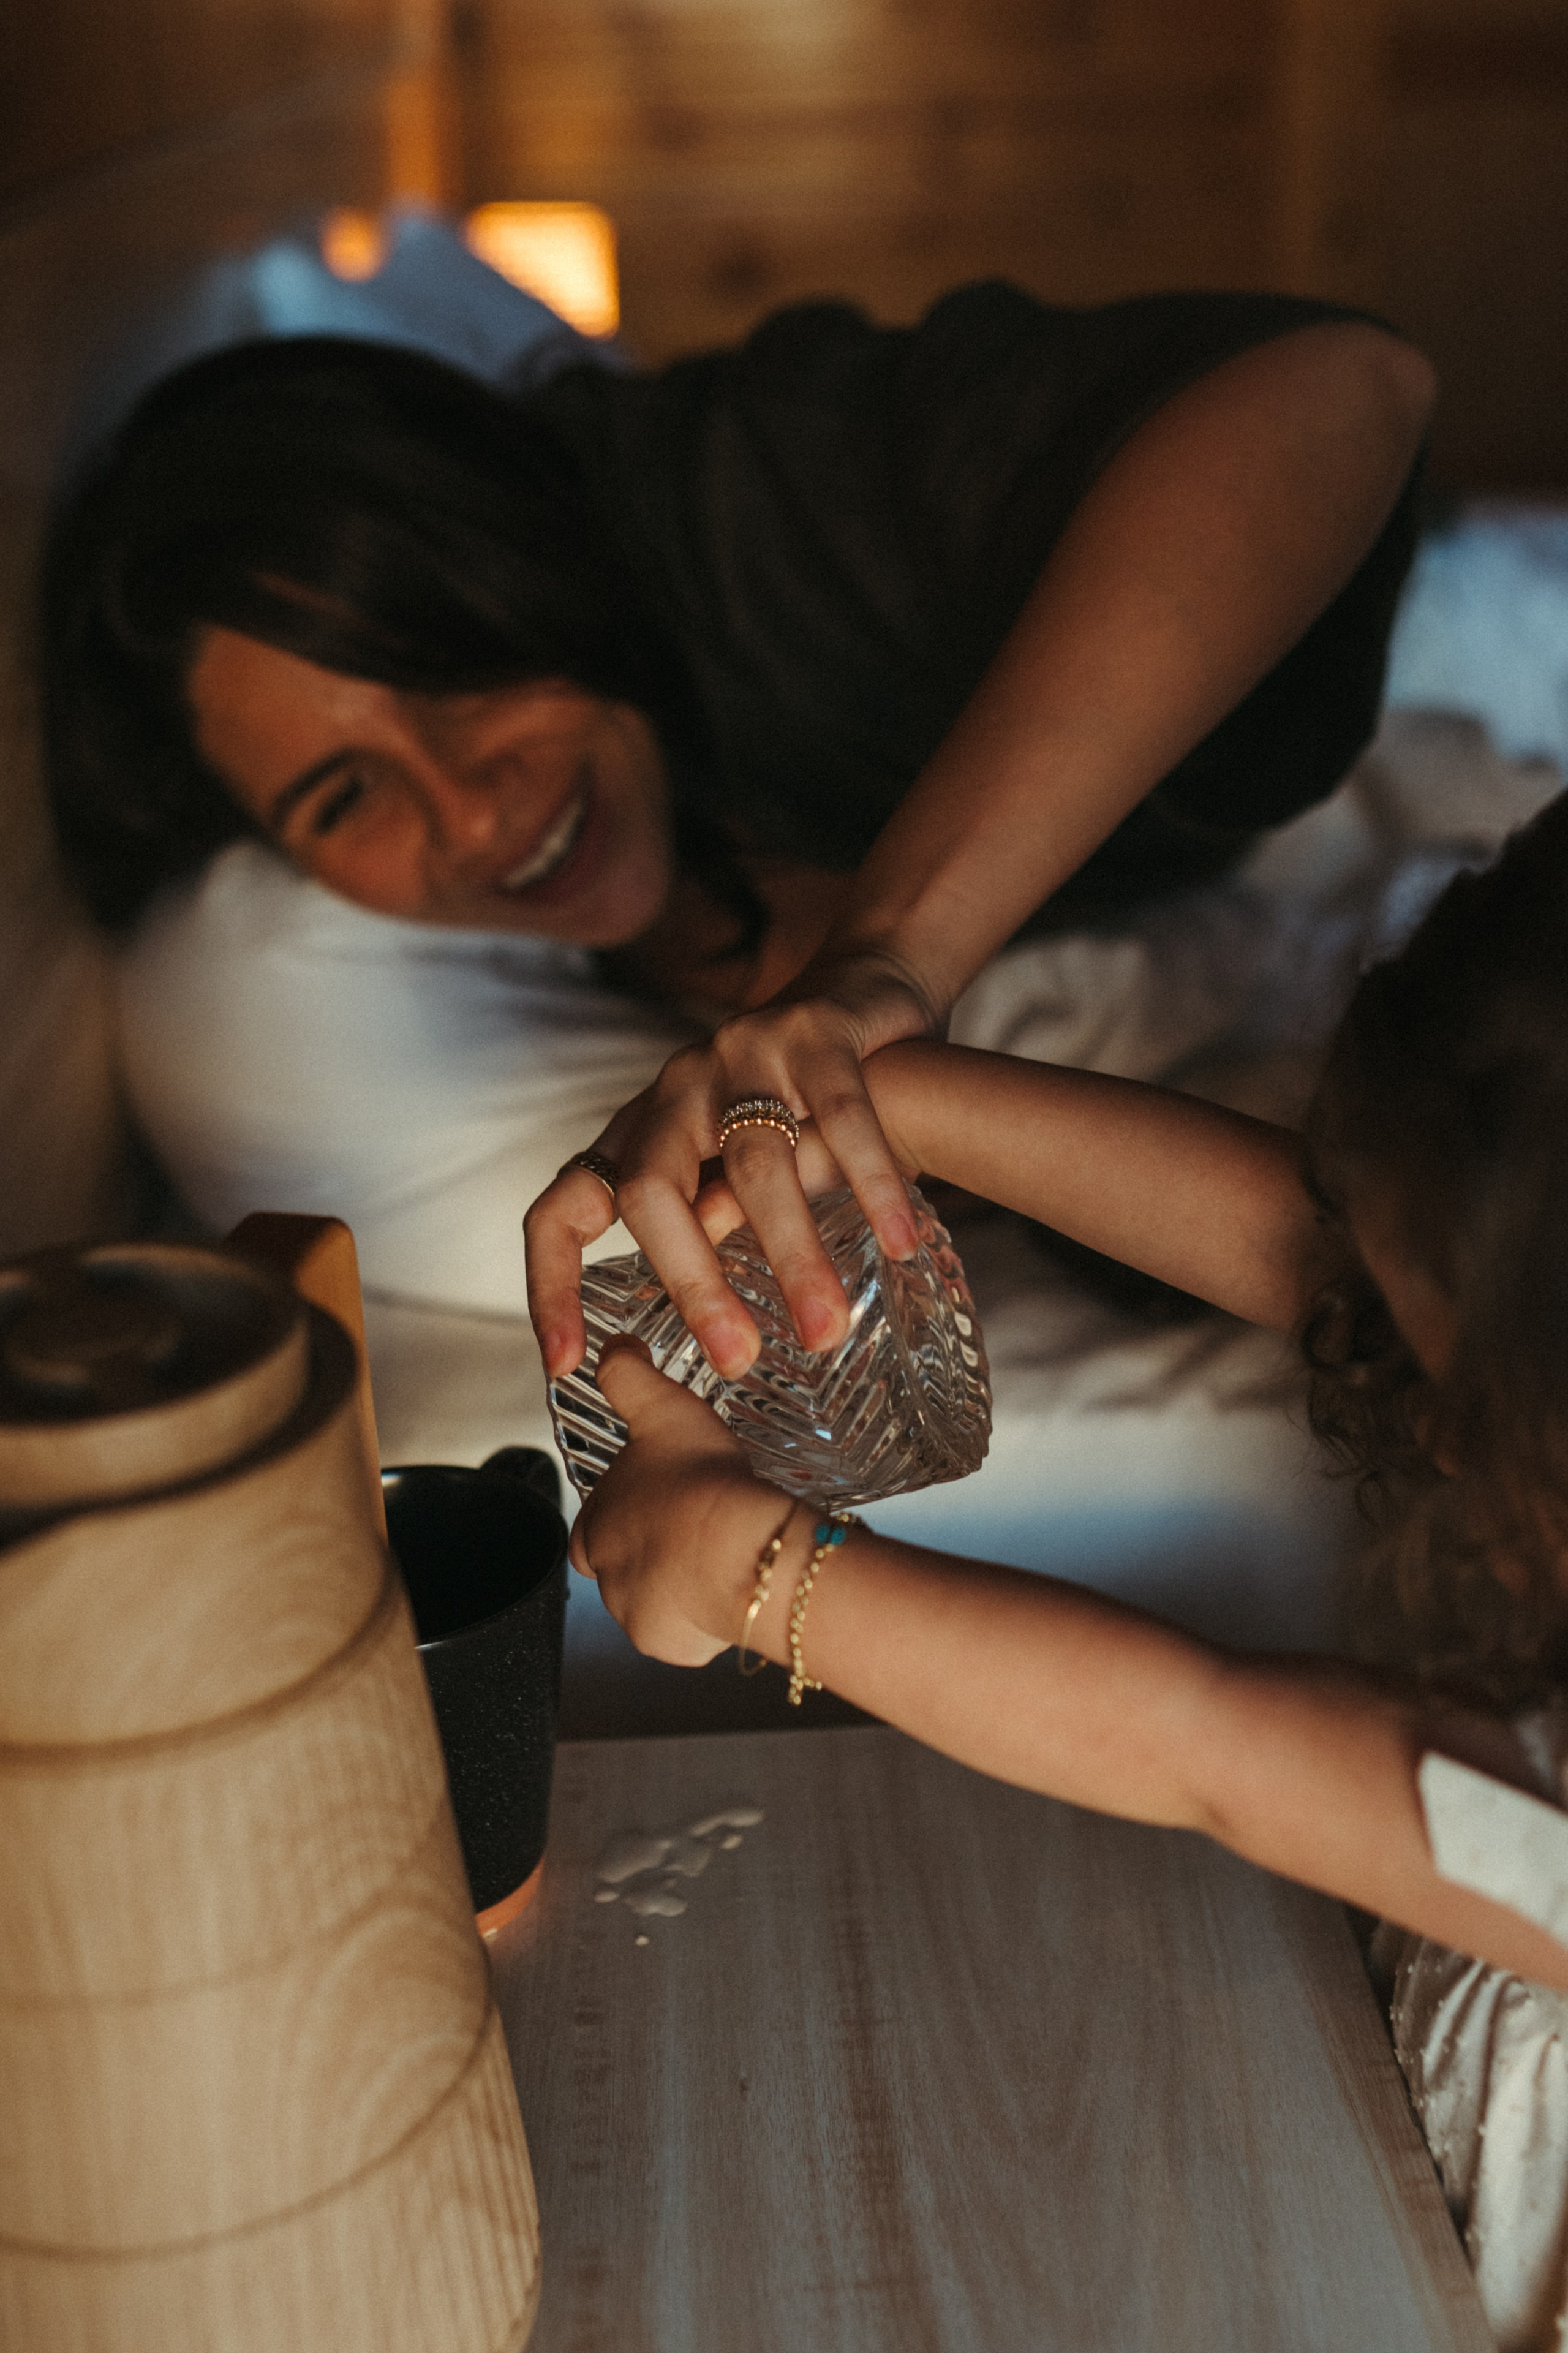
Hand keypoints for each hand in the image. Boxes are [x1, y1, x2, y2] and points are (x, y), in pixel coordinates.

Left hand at [525, 944, 935, 1380]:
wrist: (863, 989)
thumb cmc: (798, 1108)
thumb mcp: (734, 1171)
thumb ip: (711, 1224)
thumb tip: (704, 1320)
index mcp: (640, 1132)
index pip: (562, 1210)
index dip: (550, 1285)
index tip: (568, 1366)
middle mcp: (675, 1088)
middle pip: (651, 1190)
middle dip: (691, 1284)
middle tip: (738, 1359)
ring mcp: (739, 1052)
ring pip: (755, 1163)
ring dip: (792, 1255)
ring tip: (826, 1331)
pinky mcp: (814, 1028)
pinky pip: (842, 1115)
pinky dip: (870, 1183)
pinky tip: (899, 1243)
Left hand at [569, 1341, 786, 1665]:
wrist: (744, 1553)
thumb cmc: (702, 1483)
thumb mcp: (662, 1408)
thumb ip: (630, 1376)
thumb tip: (613, 1350)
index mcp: (596, 1525)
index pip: (593, 1523)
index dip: (623, 1510)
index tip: (656, 1501)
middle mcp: (607, 1578)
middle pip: (622, 1567)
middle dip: (653, 1552)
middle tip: (695, 1530)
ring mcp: (638, 1617)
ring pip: (655, 1601)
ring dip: (680, 1583)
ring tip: (722, 1555)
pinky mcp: (673, 1646)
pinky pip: (686, 1634)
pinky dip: (704, 1617)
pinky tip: (733, 1586)